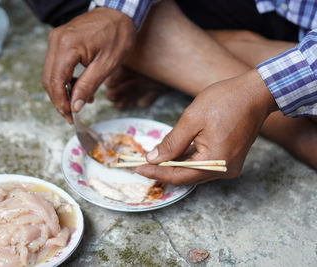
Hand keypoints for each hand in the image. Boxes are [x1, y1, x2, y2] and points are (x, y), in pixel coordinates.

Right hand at [42, 7, 135, 122]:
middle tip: (72, 115)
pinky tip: (79, 86)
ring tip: (81, 100)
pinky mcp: (60, 40)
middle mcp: (57, 40)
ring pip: (51, 73)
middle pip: (49, 79)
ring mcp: (56, 39)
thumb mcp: (107, 64)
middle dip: (59, 99)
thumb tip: (74, 106)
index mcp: (68, 46)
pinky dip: (65, 79)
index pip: (56, 81)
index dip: (61, 102)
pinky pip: (56, 65)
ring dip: (63, 90)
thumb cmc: (118, 35)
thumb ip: (88, 85)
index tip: (69, 117)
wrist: (119, 13)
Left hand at [135, 70, 277, 184]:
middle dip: (163, 171)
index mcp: (216, 161)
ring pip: (194, 172)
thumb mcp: (192, 119)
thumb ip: (172, 143)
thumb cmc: (225, 100)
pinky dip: (188, 160)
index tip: (136, 168)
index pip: (178, 175)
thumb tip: (153, 159)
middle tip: (140, 164)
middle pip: (186, 177)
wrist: (256, 92)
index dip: (156, 173)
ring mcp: (230, 165)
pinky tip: (174, 153)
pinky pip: (204, 165)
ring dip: (174, 166)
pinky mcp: (231, 159)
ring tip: (154, 158)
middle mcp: (225, 170)